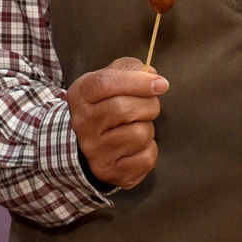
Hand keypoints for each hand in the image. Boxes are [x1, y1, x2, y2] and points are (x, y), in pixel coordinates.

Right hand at [68, 57, 167, 188]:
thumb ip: (132, 70)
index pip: (107, 83)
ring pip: (139, 135)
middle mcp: (82, 124)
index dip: (138, 82)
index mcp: (80, 95)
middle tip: (149, 106)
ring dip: (148, 128)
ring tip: (137, 127)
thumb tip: (153, 77)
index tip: (161, 84)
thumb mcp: (112, 78)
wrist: (90, 143)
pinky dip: (149, 150)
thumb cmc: (107, 104)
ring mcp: (94, 151)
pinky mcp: (109, 171)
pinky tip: (137, 147)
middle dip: (149, 105)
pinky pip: (145, 158)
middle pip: (125, 109)